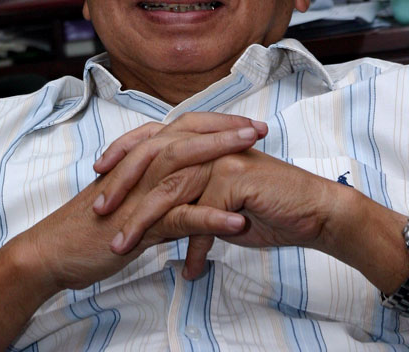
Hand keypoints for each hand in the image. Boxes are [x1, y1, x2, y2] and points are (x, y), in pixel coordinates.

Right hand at [13, 112, 267, 292]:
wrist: (53, 250)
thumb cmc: (91, 225)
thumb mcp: (130, 198)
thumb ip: (158, 187)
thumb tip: (187, 185)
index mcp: (139, 159)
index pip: (181, 130)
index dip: (215, 124)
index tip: (247, 124)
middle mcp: (139, 168)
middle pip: (186, 137)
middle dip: (226, 129)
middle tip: (260, 127)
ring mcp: (138, 193)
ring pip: (184, 165)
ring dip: (222, 156)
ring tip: (255, 152)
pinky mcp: (137, 223)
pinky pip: (178, 217)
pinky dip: (209, 218)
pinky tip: (237, 222)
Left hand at [98, 146, 346, 279]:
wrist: (313, 212)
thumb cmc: (268, 206)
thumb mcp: (219, 201)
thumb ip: (190, 199)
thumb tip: (163, 217)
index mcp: (201, 141)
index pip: (152, 140)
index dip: (123, 153)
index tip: (97, 174)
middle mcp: (208, 144)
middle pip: (152, 157)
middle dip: (120, 184)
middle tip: (95, 210)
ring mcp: (221, 158)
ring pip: (169, 187)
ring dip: (141, 220)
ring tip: (119, 246)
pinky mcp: (235, 179)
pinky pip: (202, 215)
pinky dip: (192, 246)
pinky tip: (188, 269)